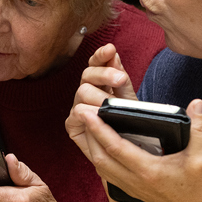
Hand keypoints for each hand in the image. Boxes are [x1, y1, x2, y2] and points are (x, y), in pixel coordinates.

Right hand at [66, 43, 137, 161]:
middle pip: (87, 74)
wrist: (127, 152)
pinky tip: (95, 113)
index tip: (110, 49)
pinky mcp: (72, 124)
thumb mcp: (129, 100)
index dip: (101, 55)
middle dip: (104, 75)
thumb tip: (113, 54)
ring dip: (98, 95)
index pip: (95, 63)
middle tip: (120, 79)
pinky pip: (76, 113)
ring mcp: (78, 107)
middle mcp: (86, 92)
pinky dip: (86, 112)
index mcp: (99, 83)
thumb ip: (120, 78)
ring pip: (82, 91)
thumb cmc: (128, 125)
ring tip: (111, 101)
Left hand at [80, 98, 201, 201]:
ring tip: (88, 125)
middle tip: (82, 113)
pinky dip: (100, 157)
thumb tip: (196, 103)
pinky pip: (107, 173)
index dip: (99, 129)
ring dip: (91, 146)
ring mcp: (130, 187)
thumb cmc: (201, 186)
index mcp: (148, 170)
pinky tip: (99, 145)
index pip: (115, 147)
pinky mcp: (130, 190)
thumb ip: (199, 128)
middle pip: (100, 157)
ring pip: (100, 166)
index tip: (88, 112)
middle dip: (89, 134)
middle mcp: (134, 180)